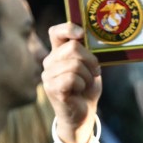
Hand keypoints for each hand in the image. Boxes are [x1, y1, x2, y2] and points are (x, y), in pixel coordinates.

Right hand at [42, 22, 101, 142]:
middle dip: (91, 60)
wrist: (83, 114)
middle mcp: (49, 61)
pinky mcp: (52, 88)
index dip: (69, 28)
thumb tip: (92, 36)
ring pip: (75, 64)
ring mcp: (48, 75)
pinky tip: (79, 91)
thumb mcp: (90, 66)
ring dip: (88, 76)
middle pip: (73, 47)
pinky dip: (82, 84)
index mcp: (58, 52)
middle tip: (94, 72)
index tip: (81, 33)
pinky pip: (72, 78)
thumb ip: (87, 52)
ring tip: (85, 84)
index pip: (56, 32)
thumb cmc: (86, 87)